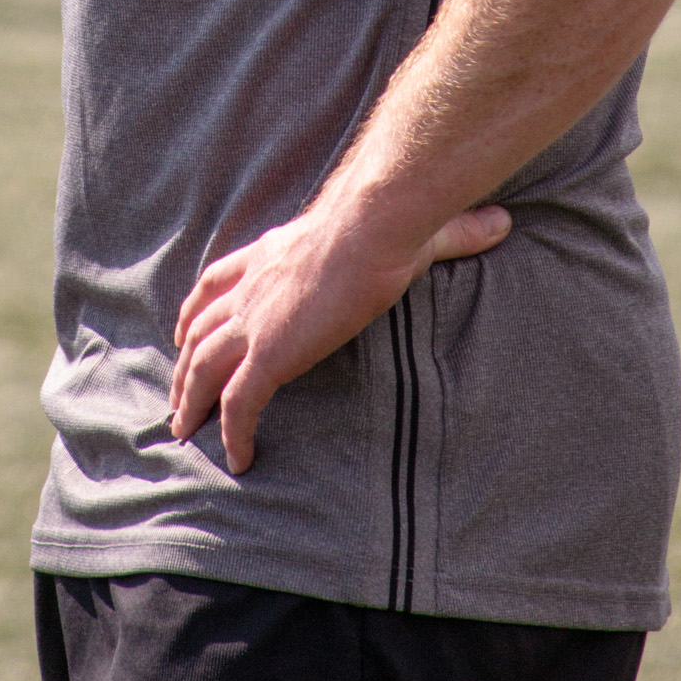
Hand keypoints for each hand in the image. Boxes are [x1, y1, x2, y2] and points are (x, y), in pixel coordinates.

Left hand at [170, 193, 510, 474]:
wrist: (371, 229)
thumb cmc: (389, 222)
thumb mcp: (409, 226)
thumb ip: (451, 231)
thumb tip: (500, 222)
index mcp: (270, 255)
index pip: (216, 282)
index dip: (196, 309)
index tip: (186, 330)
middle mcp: (251, 288)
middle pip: (198, 329)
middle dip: (184, 363)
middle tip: (180, 394)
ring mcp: (255, 323)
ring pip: (204, 370)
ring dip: (191, 401)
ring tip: (188, 431)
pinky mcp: (268, 356)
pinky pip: (240, 405)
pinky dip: (235, 434)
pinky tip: (240, 459)